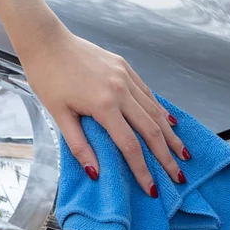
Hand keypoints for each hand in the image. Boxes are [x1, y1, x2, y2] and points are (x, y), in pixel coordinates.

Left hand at [19, 29, 190, 197]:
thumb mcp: (59, 115)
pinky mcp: (124, 67)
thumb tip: (96, 173)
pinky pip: (148, 93)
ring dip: (170, 134)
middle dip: (166, 156)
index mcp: (103, 105)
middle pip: (151, 129)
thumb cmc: (48, 78)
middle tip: (179, 176)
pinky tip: (170, 122)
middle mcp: (120, 90)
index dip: (142, 169)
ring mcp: (125, 76)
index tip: (151, 188)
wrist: (47, 41)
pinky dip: (160, 109)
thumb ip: (79, 146)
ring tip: (183, 153)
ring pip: (155, 110)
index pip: (130, 145)